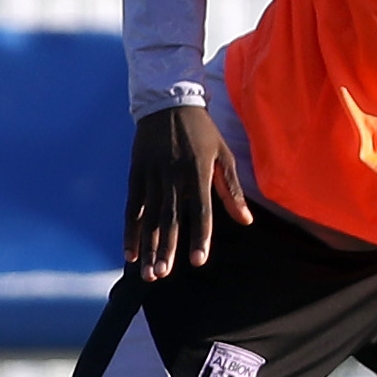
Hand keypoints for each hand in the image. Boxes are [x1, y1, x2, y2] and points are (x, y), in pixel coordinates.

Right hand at [125, 103, 251, 279]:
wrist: (168, 102)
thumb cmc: (202, 131)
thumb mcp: (222, 155)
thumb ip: (231, 190)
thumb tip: (246, 221)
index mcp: (198, 172)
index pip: (200, 211)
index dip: (200, 236)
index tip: (198, 260)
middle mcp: (174, 176)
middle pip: (170, 219)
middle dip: (167, 248)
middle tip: (164, 274)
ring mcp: (152, 175)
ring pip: (149, 218)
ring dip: (148, 246)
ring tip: (150, 273)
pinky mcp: (136, 174)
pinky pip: (132, 208)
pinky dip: (131, 232)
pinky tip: (130, 254)